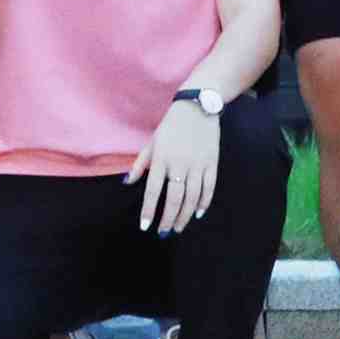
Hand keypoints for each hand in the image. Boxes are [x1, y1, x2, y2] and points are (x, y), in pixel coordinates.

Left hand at [134, 97, 223, 234]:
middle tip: (164, 232)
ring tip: (178, 227)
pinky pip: (209, 188)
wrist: (197, 107)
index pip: (153, 191)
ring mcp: (198, 164)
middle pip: (174, 199)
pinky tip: (197, 213)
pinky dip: (203, 203)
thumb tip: (127, 183)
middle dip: (168, 219)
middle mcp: (180, 164)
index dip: (149, 211)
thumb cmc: (171, 126)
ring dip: (185, 216)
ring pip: (192, 197)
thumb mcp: (152, 142)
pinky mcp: (212, 163)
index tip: (145, 226)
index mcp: (162, 159)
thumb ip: (140, 164)